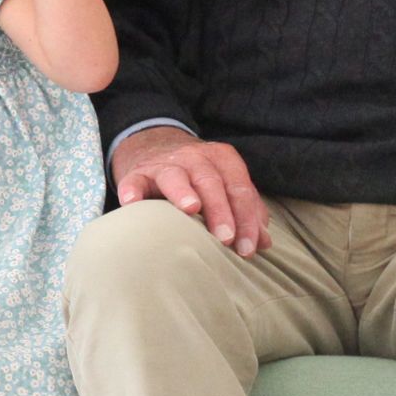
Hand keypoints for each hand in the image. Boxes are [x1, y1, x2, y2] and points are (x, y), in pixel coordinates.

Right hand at [113, 125, 268, 255]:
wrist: (155, 148)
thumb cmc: (198, 177)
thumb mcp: (225, 185)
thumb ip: (246, 210)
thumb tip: (263, 243)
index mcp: (222, 160)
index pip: (238, 188)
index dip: (246, 218)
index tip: (248, 247)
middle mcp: (194, 158)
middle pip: (210, 182)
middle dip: (220, 210)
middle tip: (226, 238)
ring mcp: (164, 165)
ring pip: (175, 176)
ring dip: (183, 192)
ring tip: (191, 209)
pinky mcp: (137, 174)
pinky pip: (134, 182)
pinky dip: (133, 191)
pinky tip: (132, 203)